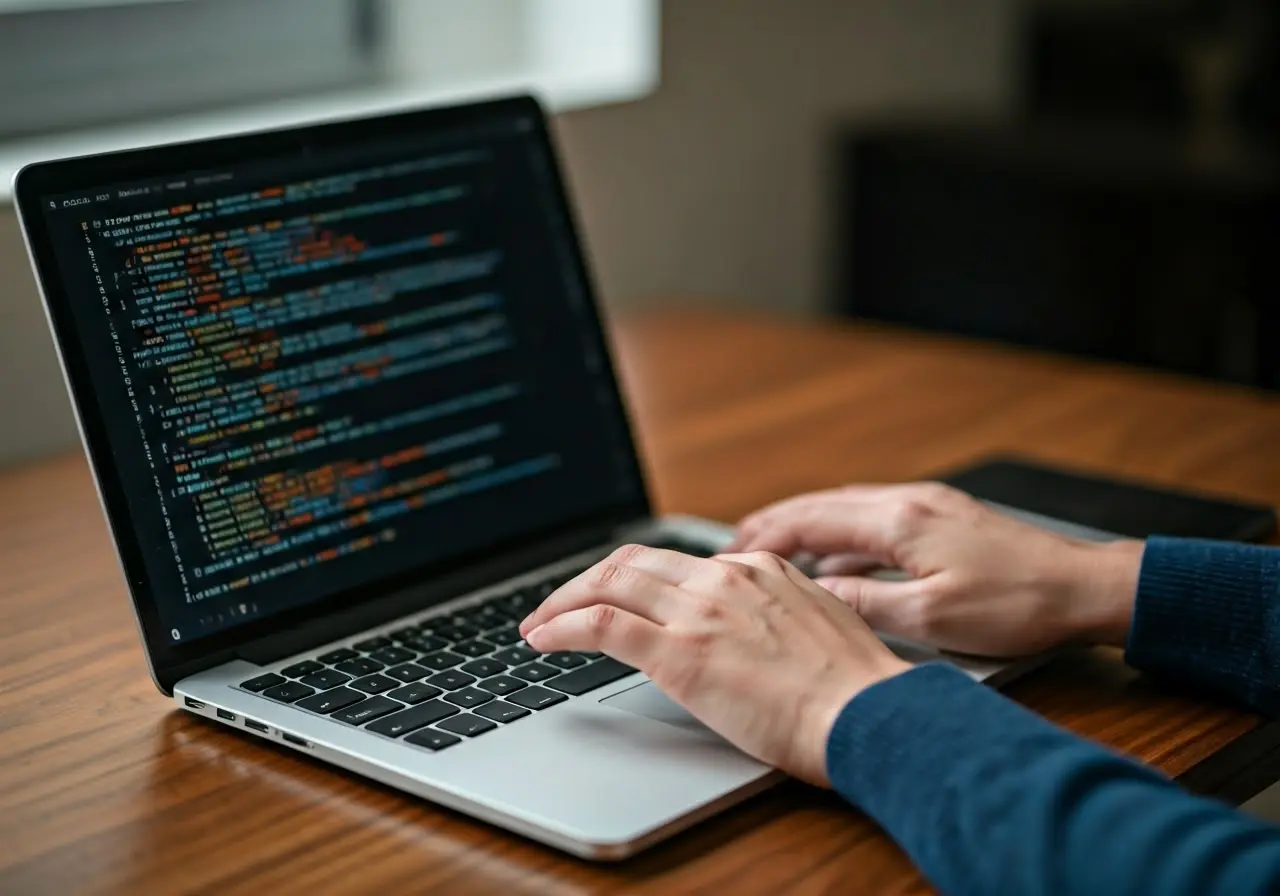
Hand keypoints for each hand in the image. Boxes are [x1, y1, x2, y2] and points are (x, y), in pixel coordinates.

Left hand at [519, 545, 909, 785]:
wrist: (870, 716)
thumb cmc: (855, 692)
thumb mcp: (818, 629)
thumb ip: (775, 616)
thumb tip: (745, 633)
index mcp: (759, 569)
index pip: (675, 562)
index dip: (631, 578)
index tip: (611, 595)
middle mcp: (724, 578)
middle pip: (631, 561)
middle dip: (584, 580)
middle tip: (556, 604)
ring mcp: (699, 612)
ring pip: (607, 583)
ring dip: (562, 601)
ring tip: (537, 623)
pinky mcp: (680, 653)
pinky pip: (601, 625)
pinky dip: (562, 627)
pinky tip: (543, 641)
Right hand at [729, 482, 1144, 657]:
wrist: (1083, 587)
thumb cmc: (1018, 605)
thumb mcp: (932, 618)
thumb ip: (866, 602)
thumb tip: (817, 594)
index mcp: (900, 521)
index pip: (812, 520)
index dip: (766, 537)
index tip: (732, 553)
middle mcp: (909, 501)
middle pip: (822, 503)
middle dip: (774, 522)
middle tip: (736, 544)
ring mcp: (928, 503)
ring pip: (846, 505)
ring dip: (805, 523)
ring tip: (772, 546)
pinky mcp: (943, 514)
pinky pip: (872, 513)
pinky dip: (839, 529)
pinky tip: (835, 554)